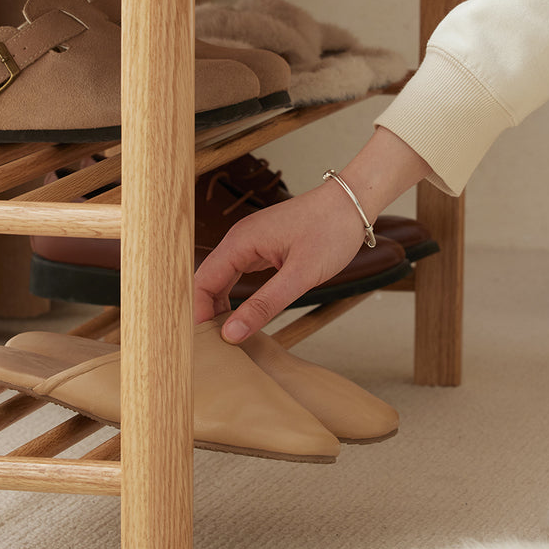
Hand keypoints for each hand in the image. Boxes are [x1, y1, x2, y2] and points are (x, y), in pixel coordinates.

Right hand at [193, 126, 433, 341]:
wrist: (352, 202)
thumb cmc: (331, 230)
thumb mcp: (300, 275)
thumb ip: (265, 304)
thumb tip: (232, 332)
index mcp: (240, 241)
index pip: (202, 282)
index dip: (196, 312)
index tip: (199, 342)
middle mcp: (239, 240)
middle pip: (207, 280)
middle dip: (204, 311)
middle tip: (209, 346)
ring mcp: (250, 243)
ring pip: (221, 278)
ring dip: (218, 305)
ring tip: (223, 337)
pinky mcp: (262, 247)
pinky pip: (237, 274)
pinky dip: (234, 296)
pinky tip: (240, 315)